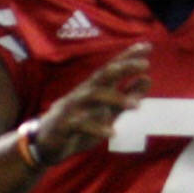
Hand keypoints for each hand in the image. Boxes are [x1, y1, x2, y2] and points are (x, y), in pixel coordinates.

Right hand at [30, 43, 151, 163]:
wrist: (46, 145)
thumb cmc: (79, 124)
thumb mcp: (108, 110)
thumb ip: (126, 96)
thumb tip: (147, 78)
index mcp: (94, 89)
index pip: (112, 68)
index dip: (128, 57)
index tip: (147, 47)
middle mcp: (83, 94)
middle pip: (103, 75)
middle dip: (122, 68)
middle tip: (145, 64)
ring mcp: (72, 108)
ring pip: (93, 96)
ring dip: (115, 98)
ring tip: (136, 105)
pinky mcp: (64, 125)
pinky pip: (80, 124)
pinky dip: (96, 128)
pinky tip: (112, 133)